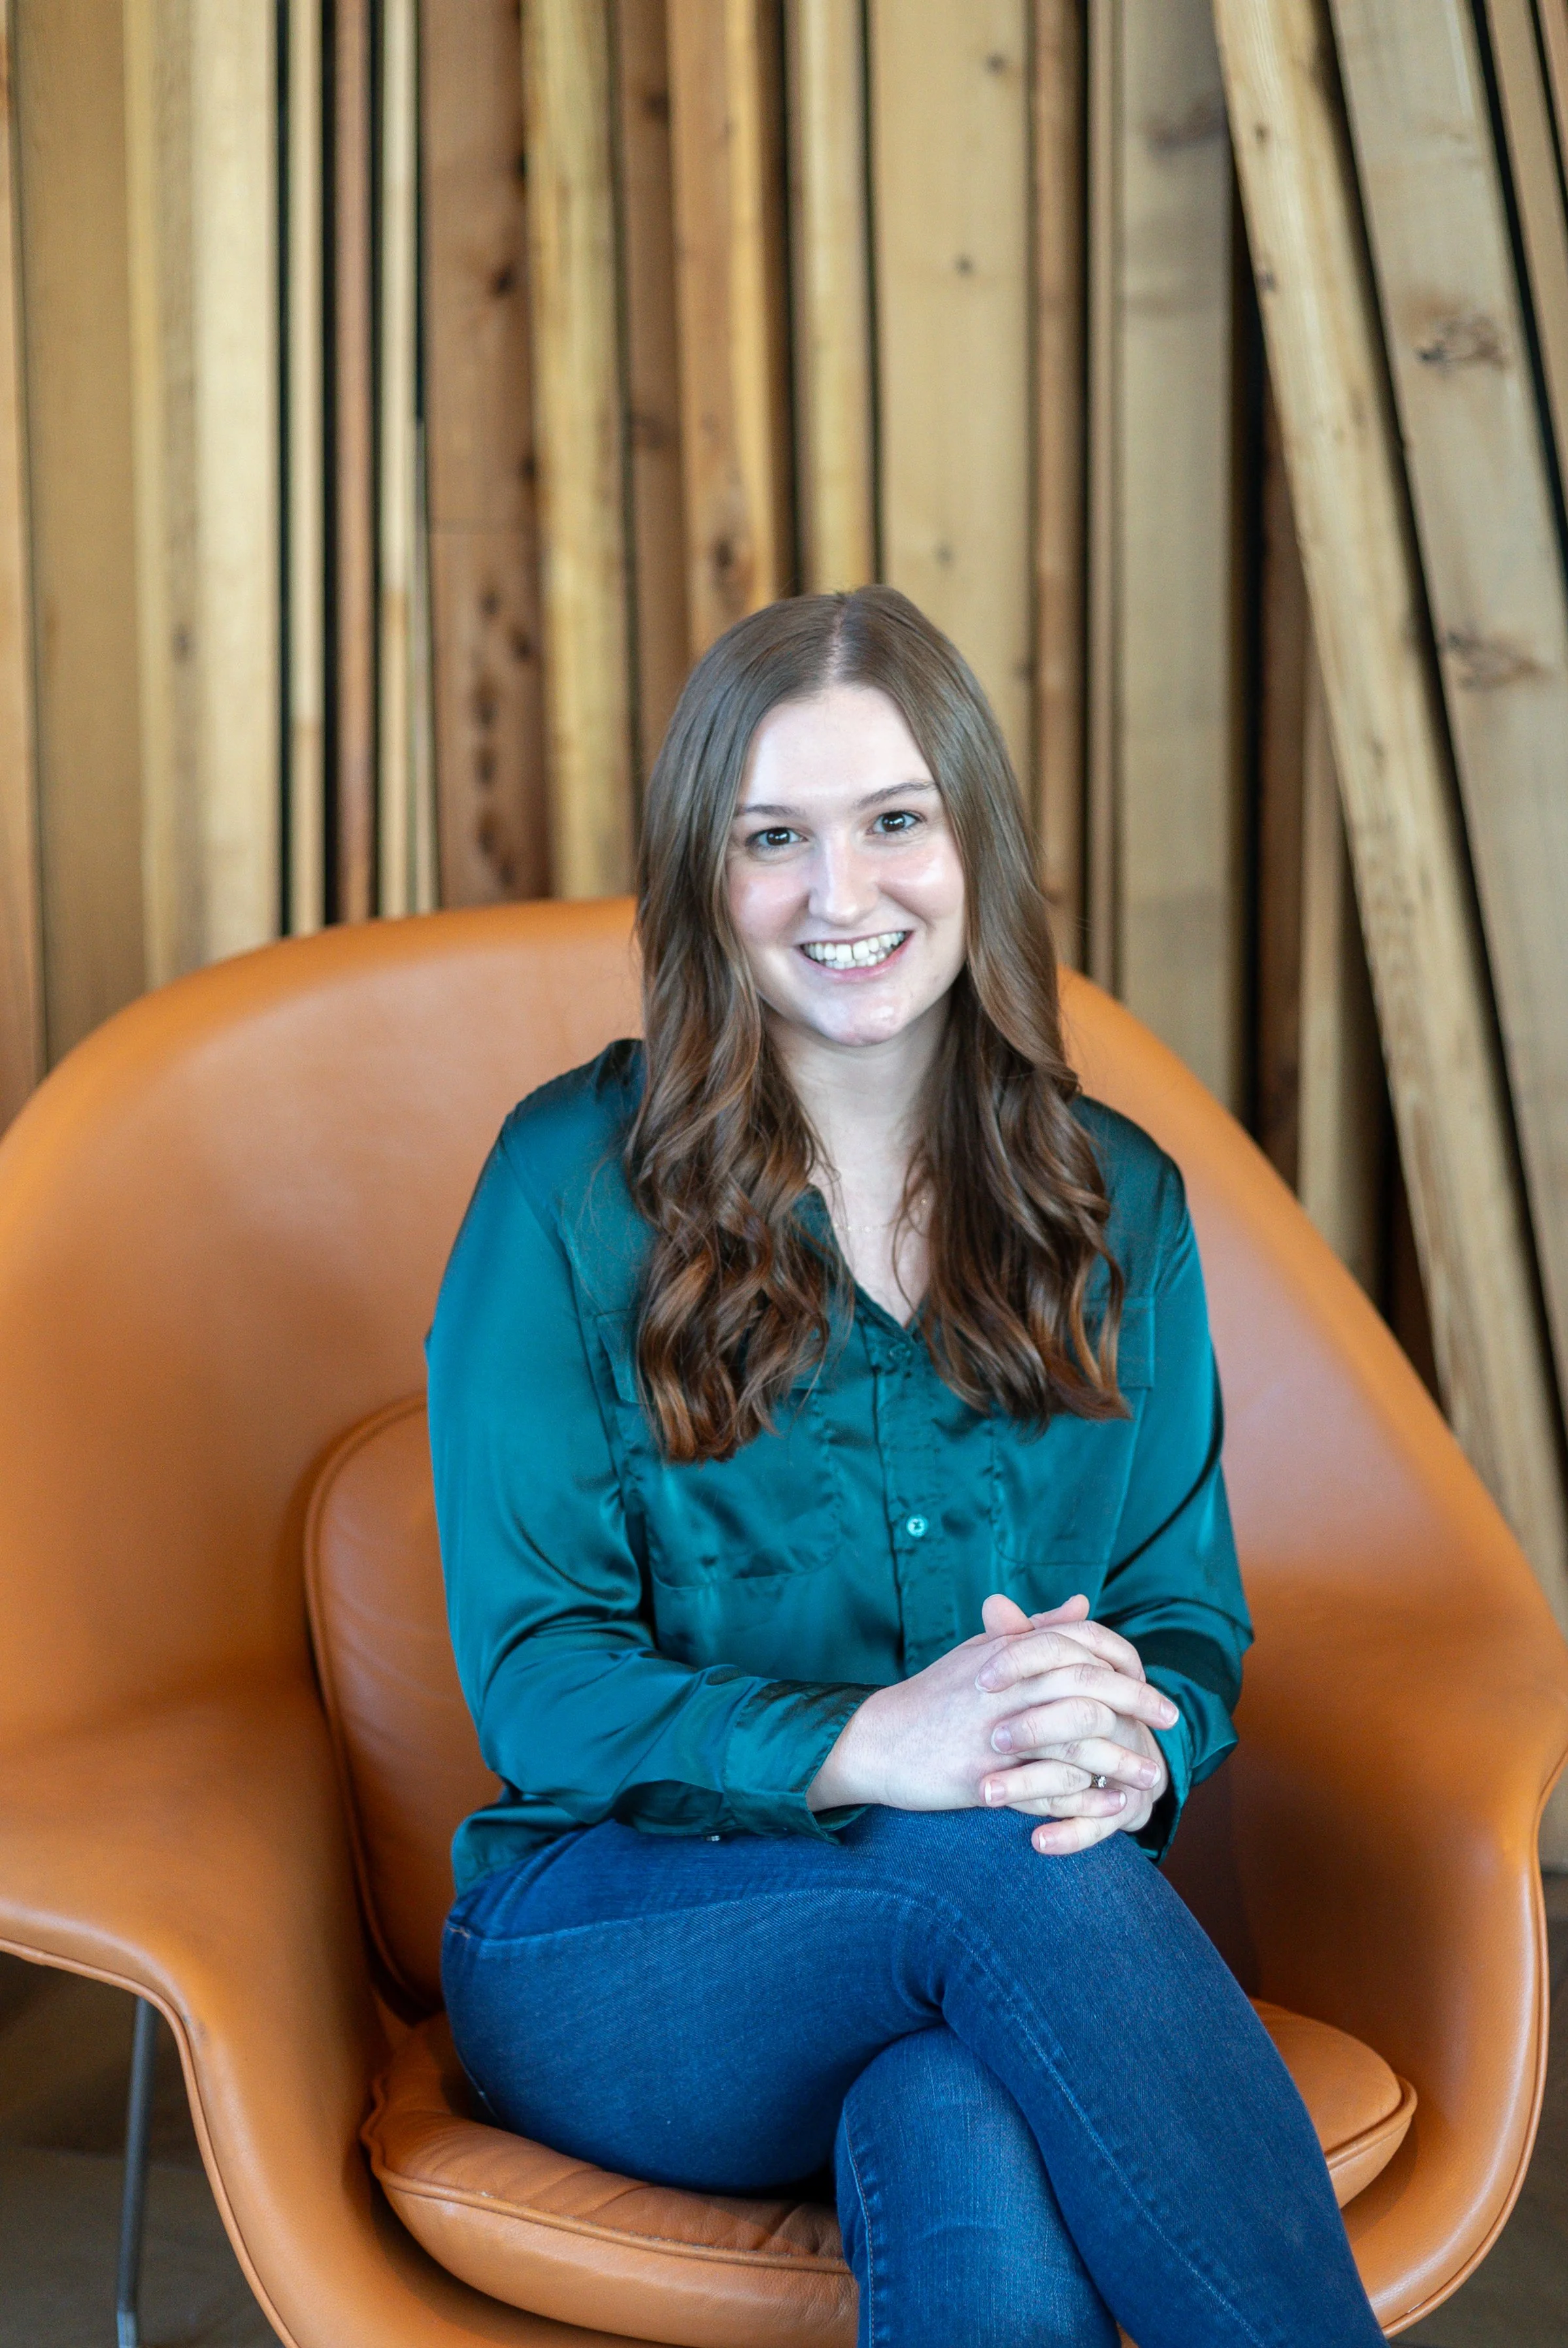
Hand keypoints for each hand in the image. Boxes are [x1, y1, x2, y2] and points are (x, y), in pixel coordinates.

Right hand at [806, 1592, 1175, 1845]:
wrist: (878, 1740)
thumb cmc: (935, 1696)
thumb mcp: (982, 1651)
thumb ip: (1035, 1630)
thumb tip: (1084, 1605)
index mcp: (1008, 1653)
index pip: (1083, 1647)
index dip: (1126, 1665)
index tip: (1155, 1687)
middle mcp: (1006, 1689)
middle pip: (1089, 1690)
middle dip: (1138, 1708)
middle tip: (1170, 1724)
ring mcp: (995, 1735)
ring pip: (1075, 1744)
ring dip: (1121, 1762)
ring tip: (1151, 1779)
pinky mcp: (984, 1779)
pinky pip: (1047, 1791)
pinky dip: (1084, 1800)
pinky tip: (1109, 1807)